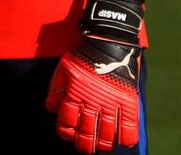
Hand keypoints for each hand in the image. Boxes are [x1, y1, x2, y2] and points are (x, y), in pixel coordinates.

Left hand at [46, 0, 144, 152]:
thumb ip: (56, 89)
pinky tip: (124, 142)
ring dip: (103, 144)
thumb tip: (51, 109)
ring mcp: (112, 101)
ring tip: (101, 147)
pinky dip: (127, 136)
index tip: (68, 134)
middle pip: (87, 132)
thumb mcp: (64, 67)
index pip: (67, 121)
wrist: (109, 37)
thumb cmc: (84, 51)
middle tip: (84, 147)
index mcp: (75, 92)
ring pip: (107, 133)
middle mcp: (92, 100)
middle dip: (83, 144)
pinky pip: (129, 124)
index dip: (66, 132)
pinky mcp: (128, 99)